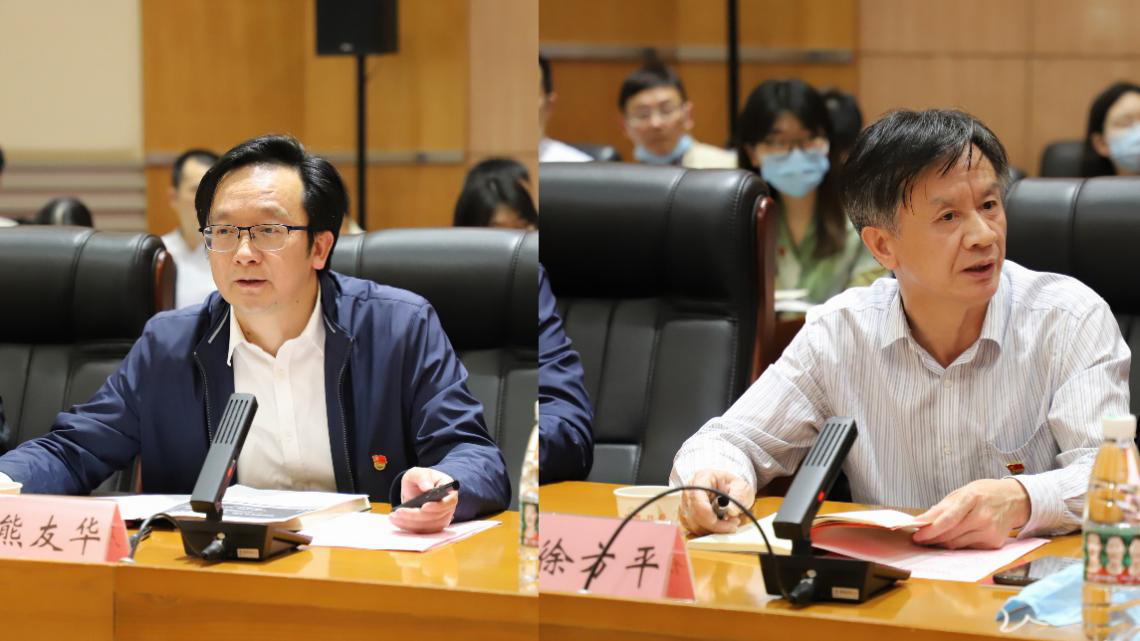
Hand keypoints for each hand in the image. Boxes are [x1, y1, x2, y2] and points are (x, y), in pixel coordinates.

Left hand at [390, 468, 457, 533]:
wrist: (416, 489)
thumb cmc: (419, 479)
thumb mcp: (417, 473)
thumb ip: (422, 478)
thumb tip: (428, 488)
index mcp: (449, 491)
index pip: (450, 501)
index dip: (438, 506)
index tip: (424, 506)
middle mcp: (448, 506)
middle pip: (437, 516)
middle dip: (416, 515)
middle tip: (399, 512)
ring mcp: (442, 518)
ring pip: (429, 526)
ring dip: (410, 523)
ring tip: (393, 516)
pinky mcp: (433, 526)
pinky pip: (423, 531)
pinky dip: (408, 527)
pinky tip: (396, 521)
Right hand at [678, 469, 755, 535]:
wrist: (730, 489)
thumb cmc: (734, 486)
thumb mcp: (742, 486)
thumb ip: (738, 496)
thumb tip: (731, 510)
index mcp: (701, 478)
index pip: (697, 499)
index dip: (709, 514)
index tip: (727, 520)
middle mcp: (689, 490)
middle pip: (694, 515)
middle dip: (715, 524)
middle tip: (734, 523)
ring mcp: (685, 503)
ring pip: (693, 525)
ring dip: (712, 529)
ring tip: (728, 523)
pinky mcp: (686, 514)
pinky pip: (693, 528)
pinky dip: (707, 530)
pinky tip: (718, 525)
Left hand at [911, 478, 1029, 548]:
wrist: (1014, 499)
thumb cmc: (985, 493)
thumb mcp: (962, 492)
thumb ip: (942, 507)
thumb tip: (921, 521)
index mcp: (973, 499)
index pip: (949, 519)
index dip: (931, 529)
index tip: (916, 534)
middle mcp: (983, 517)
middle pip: (951, 535)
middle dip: (931, 538)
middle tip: (919, 538)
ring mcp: (990, 532)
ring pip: (957, 544)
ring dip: (941, 543)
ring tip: (931, 539)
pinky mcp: (994, 543)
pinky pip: (968, 547)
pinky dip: (957, 544)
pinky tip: (953, 538)